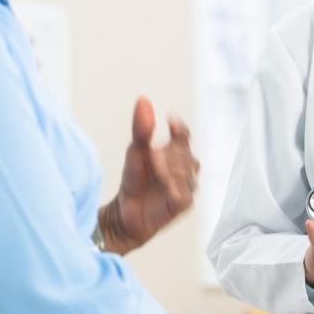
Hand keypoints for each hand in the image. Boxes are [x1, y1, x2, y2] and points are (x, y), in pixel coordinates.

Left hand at [99, 97, 199, 255]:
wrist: (125, 213)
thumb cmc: (133, 181)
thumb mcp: (135, 151)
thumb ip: (142, 128)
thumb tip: (143, 99)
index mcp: (175, 153)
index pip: (185, 135)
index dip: (180, 127)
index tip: (170, 120)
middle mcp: (184, 168)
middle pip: (187, 153)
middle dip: (171, 151)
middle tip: (152, 152)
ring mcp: (186, 186)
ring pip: (188, 172)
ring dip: (171, 168)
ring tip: (155, 167)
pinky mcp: (183, 205)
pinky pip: (184, 194)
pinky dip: (173, 187)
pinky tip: (161, 185)